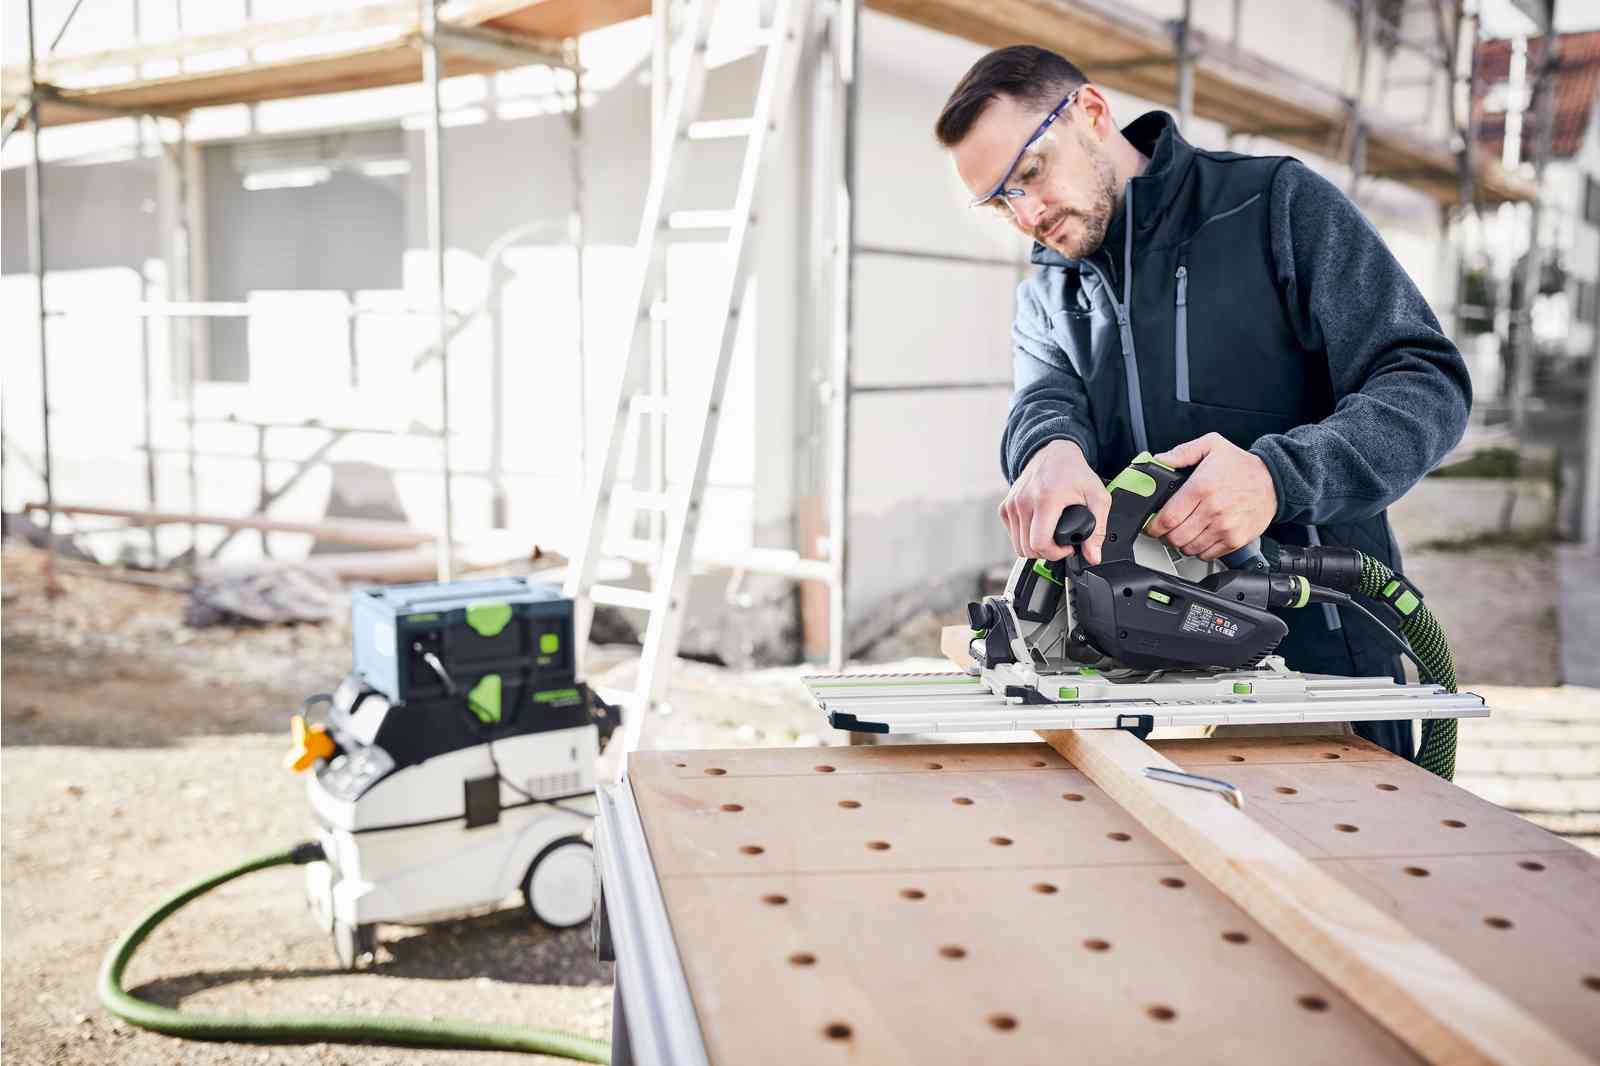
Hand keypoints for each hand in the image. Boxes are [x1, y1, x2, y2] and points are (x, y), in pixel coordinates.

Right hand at [999, 440, 1111, 562]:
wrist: (1054, 453)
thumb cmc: (1075, 473)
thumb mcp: (1098, 497)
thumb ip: (1099, 529)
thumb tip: (1093, 557)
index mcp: (1046, 499)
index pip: (1040, 543)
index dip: (1056, 553)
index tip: (1068, 546)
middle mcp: (1024, 502)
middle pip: (1027, 548)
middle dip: (1047, 552)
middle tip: (1061, 543)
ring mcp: (1011, 504)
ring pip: (1017, 545)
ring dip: (1035, 547)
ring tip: (1051, 537)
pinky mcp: (1005, 506)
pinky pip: (1012, 534)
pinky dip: (1024, 538)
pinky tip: (1038, 529)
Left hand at [1144, 433, 1277, 560]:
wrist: (1275, 480)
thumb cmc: (1242, 465)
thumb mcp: (1211, 445)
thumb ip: (1181, 452)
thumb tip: (1158, 461)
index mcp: (1202, 487)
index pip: (1167, 518)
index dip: (1153, 526)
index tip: (1151, 525)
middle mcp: (1213, 510)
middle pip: (1175, 537)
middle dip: (1165, 535)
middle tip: (1166, 528)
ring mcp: (1225, 528)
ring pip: (1189, 548)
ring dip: (1181, 543)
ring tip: (1184, 531)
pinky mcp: (1235, 540)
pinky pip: (1206, 554)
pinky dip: (1198, 549)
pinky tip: (1200, 536)